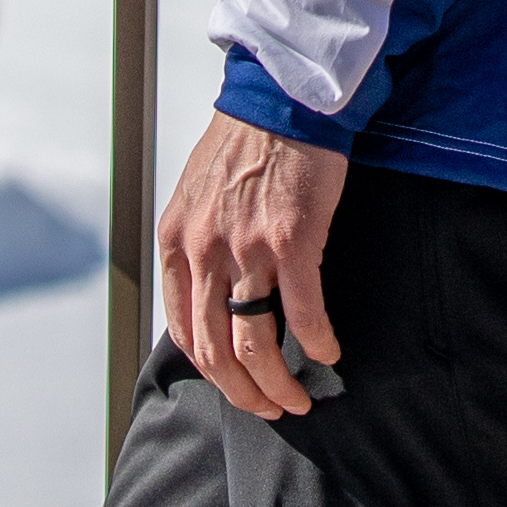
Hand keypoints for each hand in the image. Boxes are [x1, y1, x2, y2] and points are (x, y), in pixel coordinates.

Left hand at [160, 109, 349, 420]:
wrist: (282, 98)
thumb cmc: (246, 144)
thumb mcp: (198, 197)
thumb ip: (199, 246)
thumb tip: (211, 297)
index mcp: (177, 243)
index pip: (184, 331)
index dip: (211, 372)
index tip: (236, 386)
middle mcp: (204, 251)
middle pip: (215, 351)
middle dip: (243, 393)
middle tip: (269, 408)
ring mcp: (246, 248)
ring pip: (254, 344)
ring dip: (277, 383)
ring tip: (299, 398)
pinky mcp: (291, 240)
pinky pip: (302, 313)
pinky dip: (317, 343)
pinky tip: (329, 353)